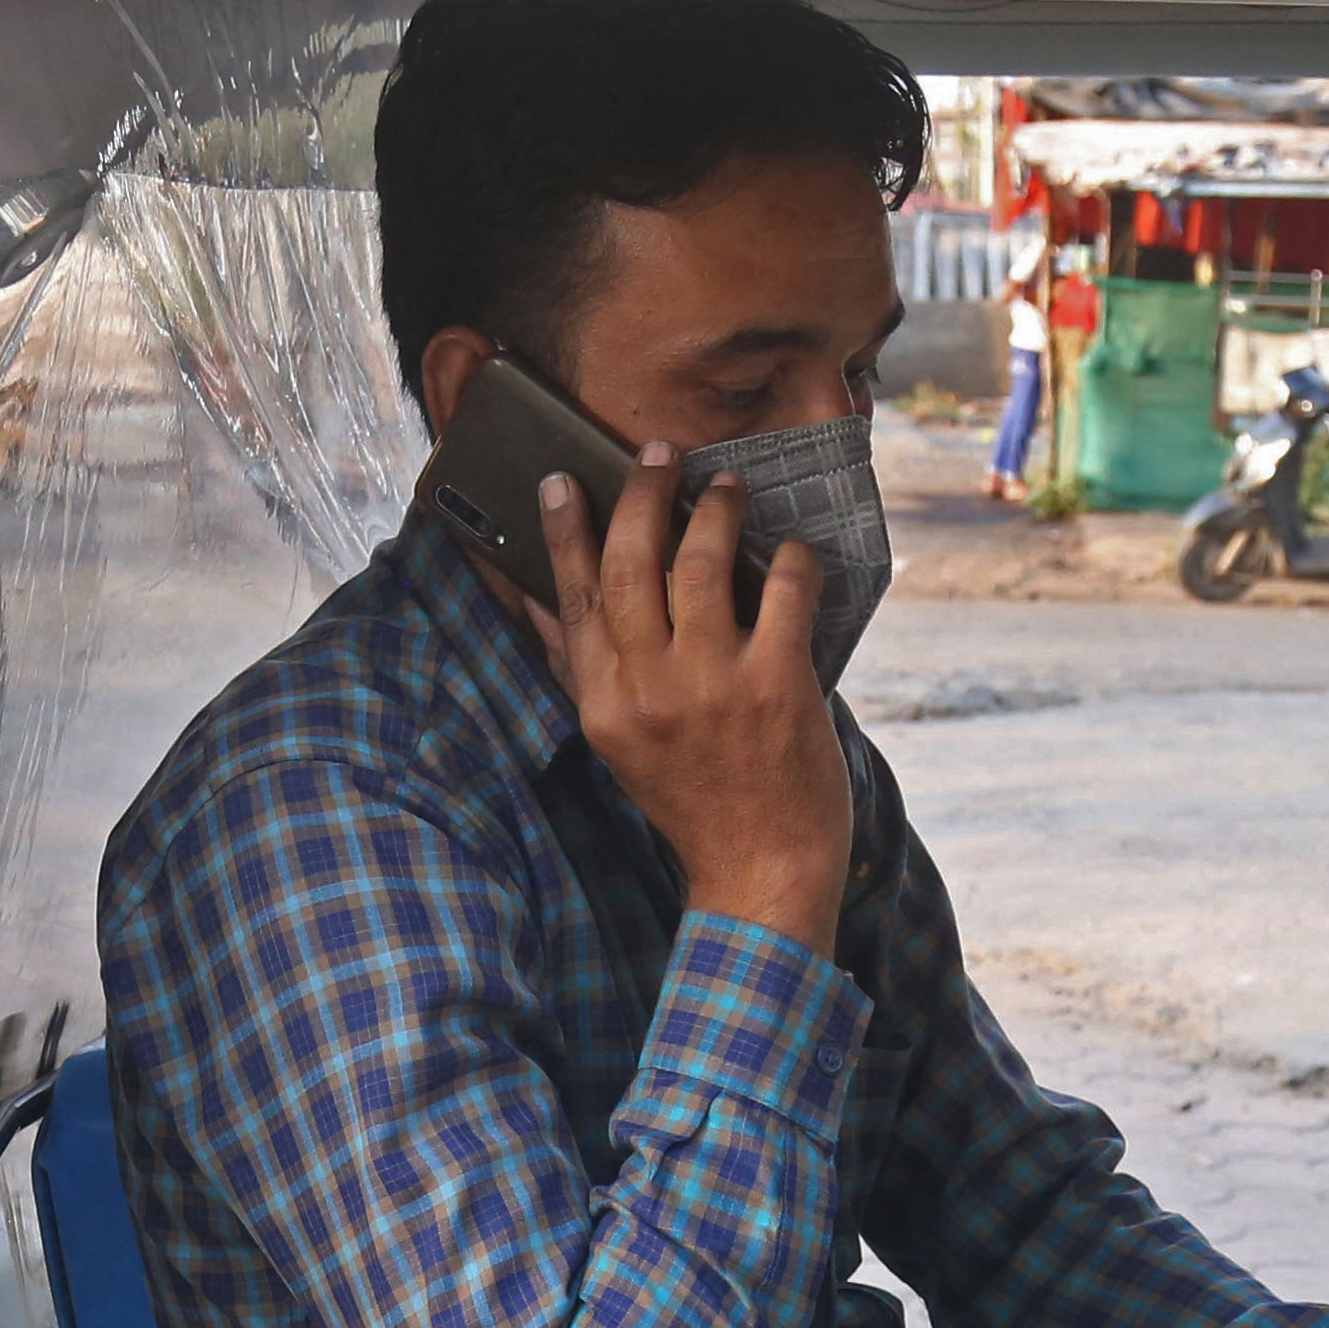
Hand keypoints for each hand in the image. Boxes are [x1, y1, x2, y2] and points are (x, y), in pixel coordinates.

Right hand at [539, 446, 851, 955]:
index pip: (573, 599)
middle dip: (642, 495)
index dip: (565, 532)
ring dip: (713, 511)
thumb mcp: (620, 744)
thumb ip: (583, 672)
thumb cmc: (695, 804)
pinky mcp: (775, 685)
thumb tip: (536, 605)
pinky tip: (792, 550)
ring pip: (698, 564)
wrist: (760, 872)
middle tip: (661, 455)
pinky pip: (780, 591)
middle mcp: (648, 690)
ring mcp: (711, 686)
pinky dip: (789, 559)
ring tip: (726, 487)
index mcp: (604, 704)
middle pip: (628, 565)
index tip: (562, 479)